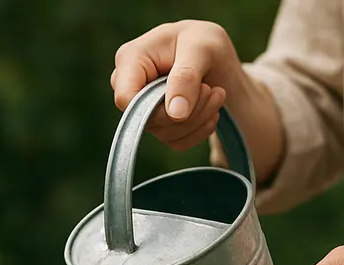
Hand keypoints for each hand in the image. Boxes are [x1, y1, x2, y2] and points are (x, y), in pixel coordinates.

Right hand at [111, 20, 283, 180]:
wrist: (215, 58)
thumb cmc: (203, 42)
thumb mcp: (201, 47)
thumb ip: (186, 76)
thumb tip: (175, 114)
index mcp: (130, 59)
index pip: (127, 100)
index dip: (158, 108)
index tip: (192, 96)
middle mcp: (131, 87)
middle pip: (149, 121)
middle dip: (189, 112)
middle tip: (212, 90)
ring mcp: (143, 110)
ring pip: (166, 134)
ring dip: (199, 120)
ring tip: (216, 94)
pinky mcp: (159, 126)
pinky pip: (177, 142)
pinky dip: (200, 130)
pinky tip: (211, 110)